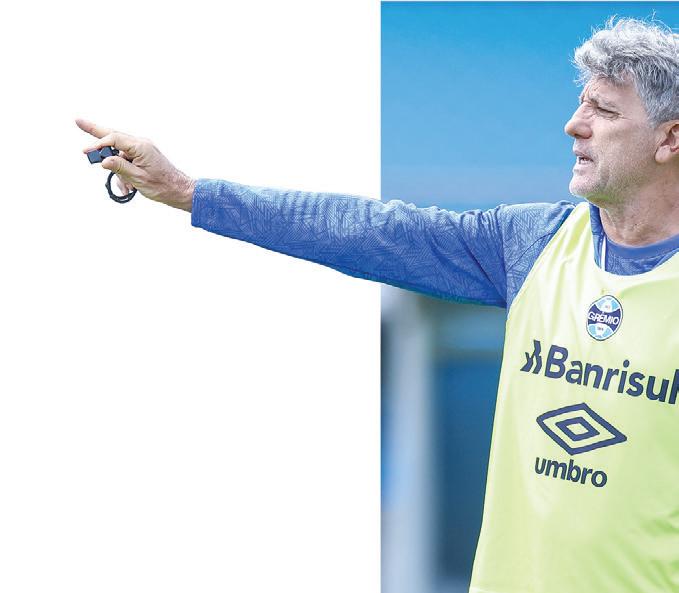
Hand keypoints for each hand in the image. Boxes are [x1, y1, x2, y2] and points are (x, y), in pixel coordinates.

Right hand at [76, 118, 195, 211]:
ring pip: (119, 156)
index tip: (86, 152)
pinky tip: (129, 188)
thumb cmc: (163, 186)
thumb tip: (103, 160)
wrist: (179, 190)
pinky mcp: (142, 157)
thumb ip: (120, 167)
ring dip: (118, 173)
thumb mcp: (138, 178)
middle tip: (78, 121)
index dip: (98, 145)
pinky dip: (124, 175)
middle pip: (113, 136)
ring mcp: (141, 150)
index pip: (114, 139)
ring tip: (127, 188)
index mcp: (141, 146)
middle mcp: (141, 144)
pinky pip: (126, 163)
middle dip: (95, 131)